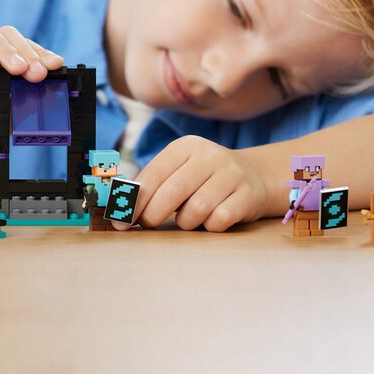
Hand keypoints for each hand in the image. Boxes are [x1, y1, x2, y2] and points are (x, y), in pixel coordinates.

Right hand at [0, 25, 64, 173]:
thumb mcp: (9, 119)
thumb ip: (25, 101)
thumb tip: (48, 89)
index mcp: (1, 71)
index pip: (24, 49)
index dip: (41, 53)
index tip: (56, 65)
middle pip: (9, 36)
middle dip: (28, 51)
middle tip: (38, 73)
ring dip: (8, 48)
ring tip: (19, 69)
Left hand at [122, 136, 267, 231]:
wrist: (254, 176)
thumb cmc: (203, 179)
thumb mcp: (179, 170)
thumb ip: (153, 185)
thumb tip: (120, 209)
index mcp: (186, 146)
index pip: (153, 175)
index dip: (133, 201)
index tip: (120, 222)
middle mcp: (209, 155)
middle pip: (172, 192)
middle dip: (153, 215)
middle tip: (148, 224)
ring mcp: (231, 174)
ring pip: (195, 210)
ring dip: (186, 223)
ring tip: (190, 218)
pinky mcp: (247, 194)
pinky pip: (219, 220)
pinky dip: (210, 226)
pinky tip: (212, 219)